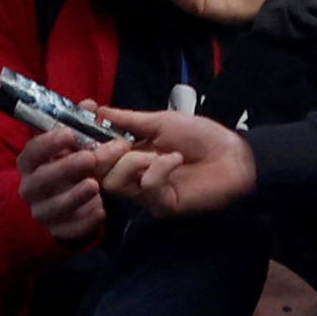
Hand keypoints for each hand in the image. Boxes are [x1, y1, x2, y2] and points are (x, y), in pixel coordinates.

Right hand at [14, 124, 113, 246]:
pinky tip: (100, 210)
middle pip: (41, 180)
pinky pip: (70, 229)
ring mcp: (42, 212)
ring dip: (75, 196)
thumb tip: (91, 105)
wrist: (60, 209)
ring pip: (55, 207)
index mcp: (30, 164)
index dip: (48, 143)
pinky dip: (85, 221)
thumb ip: (79, 124)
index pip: (31, 152)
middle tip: (90, 158)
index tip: (69, 133)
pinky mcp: (57, 232)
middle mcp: (31, 188)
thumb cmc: (64, 168)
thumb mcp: (68, 147)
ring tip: (95, 185)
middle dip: (66, 168)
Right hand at [92, 109, 256, 220]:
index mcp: (131, 154)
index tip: (82, 119)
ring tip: (156, 153)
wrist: (234, 155)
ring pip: (115, 183)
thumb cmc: (201, 136)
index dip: (86, 140)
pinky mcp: (163, 205)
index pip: (96, 153)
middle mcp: (134, 175)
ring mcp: (147, 193)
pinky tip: (175, 159)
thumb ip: (128, 120)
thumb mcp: (161, 121)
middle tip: (120, 143)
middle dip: (103, 155)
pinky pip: (146, 188)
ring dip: (132, 163)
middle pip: (98, 173)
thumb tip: (96, 110)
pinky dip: (158, 169)